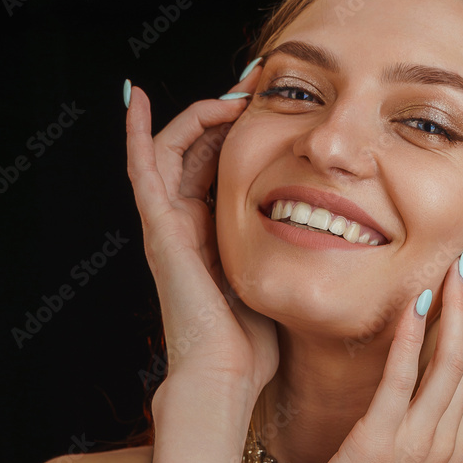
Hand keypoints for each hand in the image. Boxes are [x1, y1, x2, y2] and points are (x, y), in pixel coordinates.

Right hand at [125, 63, 277, 396]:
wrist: (225, 374)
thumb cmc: (252, 343)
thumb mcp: (276, 282)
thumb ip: (285, 254)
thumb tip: (328, 233)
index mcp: (212, 236)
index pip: (219, 168)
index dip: (240, 134)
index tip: (275, 108)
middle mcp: (186, 225)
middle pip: (195, 152)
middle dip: (223, 115)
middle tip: (256, 88)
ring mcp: (168, 225)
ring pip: (170, 150)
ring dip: (199, 115)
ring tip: (231, 93)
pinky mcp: (159, 229)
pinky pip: (140, 168)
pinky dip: (134, 131)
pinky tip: (136, 96)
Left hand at [277, 247, 462, 462]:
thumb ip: (417, 432)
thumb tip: (417, 398)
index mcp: (453, 449)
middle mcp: (445, 443)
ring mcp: (417, 443)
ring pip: (449, 364)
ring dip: (456, 310)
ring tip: (458, 265)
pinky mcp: (380, 442)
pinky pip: (401, 382)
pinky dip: (412, 339)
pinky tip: (416, 304)